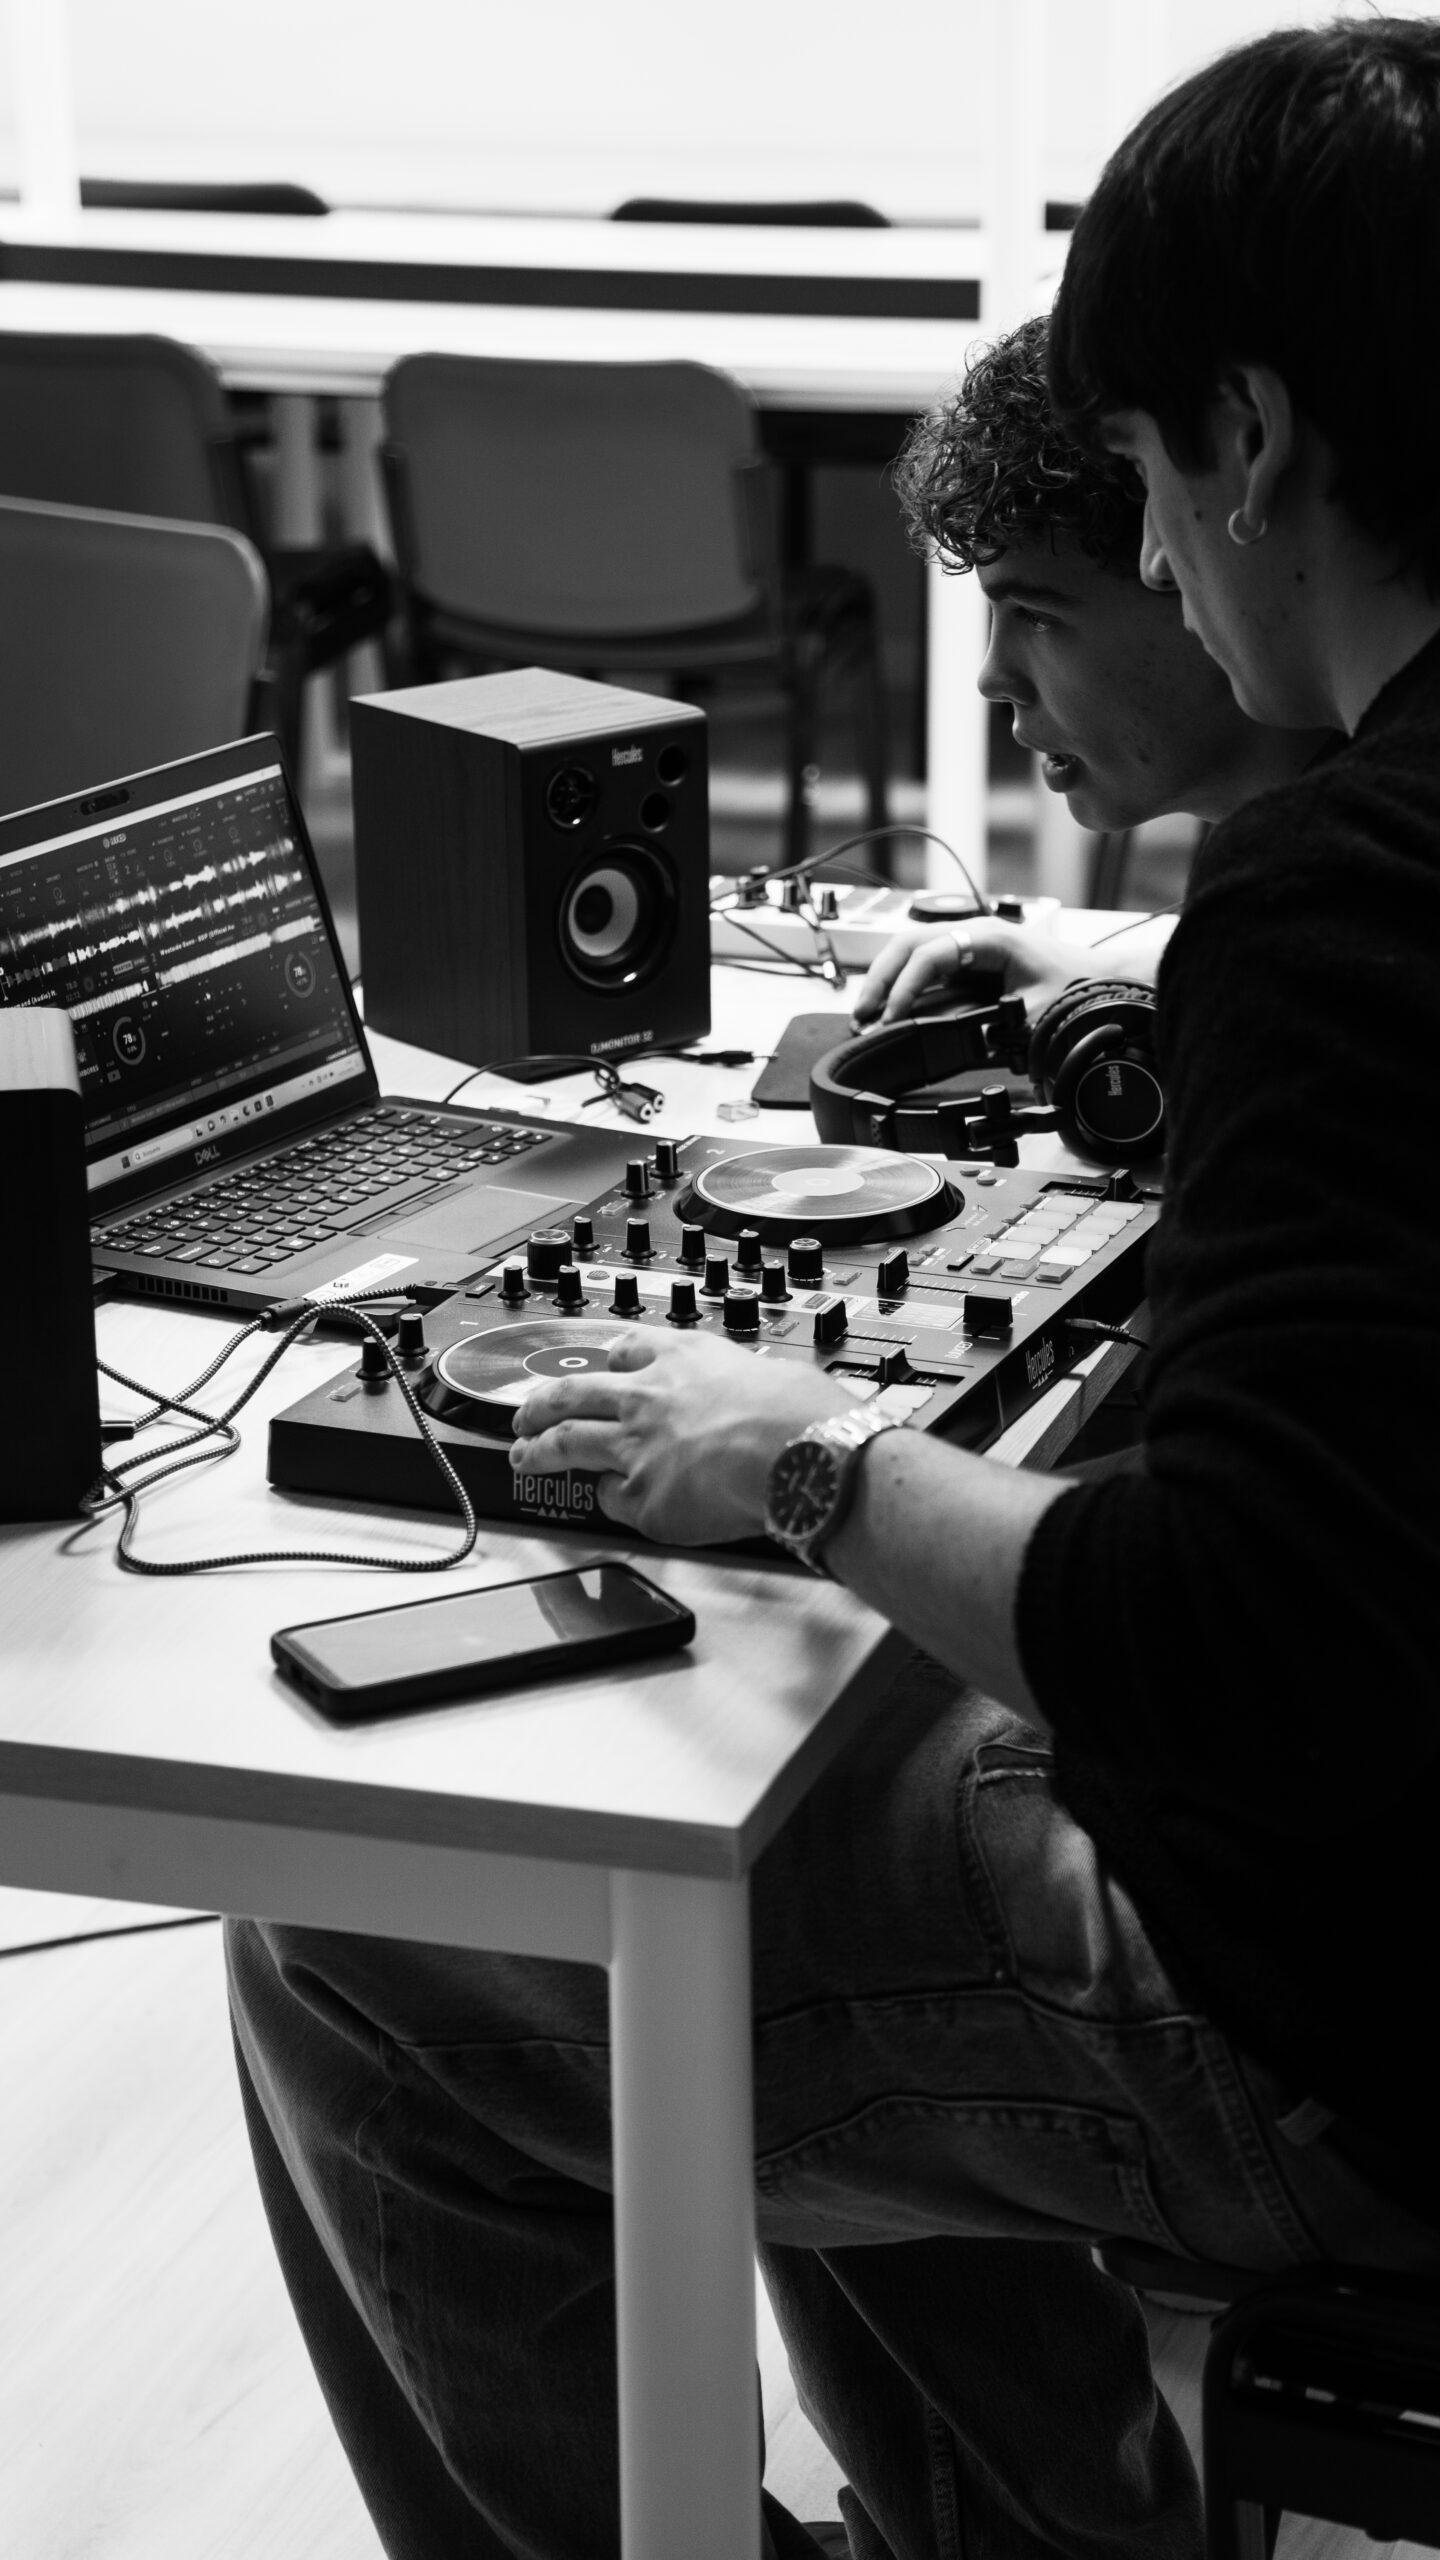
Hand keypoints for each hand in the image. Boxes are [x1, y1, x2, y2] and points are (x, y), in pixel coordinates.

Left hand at [509, 1327, 857, 1544]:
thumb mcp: (771, 1373)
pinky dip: (607, 1500)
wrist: (799, 1452)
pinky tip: (608, 1503)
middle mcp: (648, 1397)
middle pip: (574, 1392)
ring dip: (538, 1448)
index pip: (628, 1349)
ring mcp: (637, 1447)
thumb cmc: (800, 1416)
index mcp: (683, 1357)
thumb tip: (763, 1399)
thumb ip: (745, 1386)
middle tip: (525, 1411)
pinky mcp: (641, 1497)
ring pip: (568, 1441)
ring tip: (522, 1454)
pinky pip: (611, 1499)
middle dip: (543, 1402)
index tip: (599, 1367)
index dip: (608, 1362)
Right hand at [850, 918, 1095, 1028]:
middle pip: (908, 943)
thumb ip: (991, 1026)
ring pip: (911, 950)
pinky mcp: (970, 958)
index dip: (905, 987)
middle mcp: (975, 932)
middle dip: (880, 978)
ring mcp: (970, 942)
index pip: (930, 954)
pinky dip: (903, 984)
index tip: (891, 1018)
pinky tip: (890, 1008)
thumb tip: (948, 1040)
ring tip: (866, 1014)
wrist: (1102, 979)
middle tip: (862, 1015)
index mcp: (990, 938)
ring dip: (886, 979)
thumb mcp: (1034, 1013)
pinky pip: (925, 964)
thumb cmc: (1076, 989)